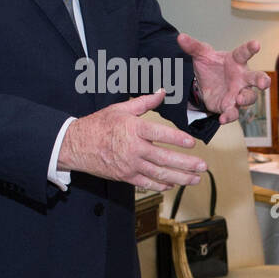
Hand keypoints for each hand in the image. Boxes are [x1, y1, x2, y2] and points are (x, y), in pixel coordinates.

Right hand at [58, 89, 206, 191]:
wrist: (76, 145)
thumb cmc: (98, 125)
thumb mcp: (120, 109)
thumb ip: (144, 102)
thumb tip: (161, 92)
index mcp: (133, 129)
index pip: (160, 134)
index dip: (177, 139)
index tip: (192, 143)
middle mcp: (133, 149)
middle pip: (164, 158)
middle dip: (186, 164)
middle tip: (202, 166)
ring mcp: (129, 165)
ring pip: (159, 174)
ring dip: (179, 178)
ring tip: (194, 179)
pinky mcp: (125, 176)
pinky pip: (146, 183)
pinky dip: (161, 185)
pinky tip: (172, 184)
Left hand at [177, 33, 270, 124]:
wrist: (203, 84)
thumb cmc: (211, 66)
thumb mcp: (201, 55)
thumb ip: (193, 47)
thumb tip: (181, 37)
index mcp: (236, 61)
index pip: (244, 53)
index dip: (251, 48)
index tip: (256, 44)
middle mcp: (242, 77)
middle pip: (256, 78)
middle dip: (262, 80)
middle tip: (263, 83)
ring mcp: (238, 92)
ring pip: (249, 97)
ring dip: (247, 99)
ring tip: (239, 99)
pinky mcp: (230, 106)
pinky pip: (233, 112)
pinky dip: (229, 116)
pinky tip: (223, 119)